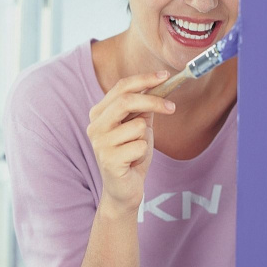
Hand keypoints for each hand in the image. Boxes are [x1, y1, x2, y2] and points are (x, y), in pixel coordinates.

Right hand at [87, 71, 175, 214]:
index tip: (164, 76)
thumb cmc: (131, 156)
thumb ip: (143, 108)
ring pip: (137, 126)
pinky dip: (143, 153)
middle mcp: (95, 126)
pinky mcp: (108, 160)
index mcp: (99, 114)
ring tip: (136, 151)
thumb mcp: (138, 127)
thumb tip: (158, 84)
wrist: (124, 190)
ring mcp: (100, 143)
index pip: (120, 87)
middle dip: (153, 101)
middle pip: (126, 101)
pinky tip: (133, 163)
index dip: (144, 79)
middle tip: (172, 108)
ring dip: (145, 138)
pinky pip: (139, 146)